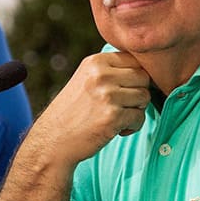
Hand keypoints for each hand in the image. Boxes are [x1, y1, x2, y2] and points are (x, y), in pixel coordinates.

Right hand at [33, 52, 149, 164]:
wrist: (53, 140)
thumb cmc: (72, 112)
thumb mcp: (86, 80)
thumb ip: (111, 71)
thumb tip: (146, 71)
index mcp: (95, 62)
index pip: (134, 60)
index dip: (135, 77)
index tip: (124, 91)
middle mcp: (101, 75)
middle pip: (143, 77)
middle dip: (137, 93)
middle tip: (122, 107)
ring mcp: (107, 95)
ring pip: (144, 97)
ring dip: (136, 110)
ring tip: (118, 118)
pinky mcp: (113, 116)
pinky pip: (140, 117)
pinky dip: (133, 126)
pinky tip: (117, 130)